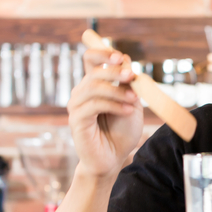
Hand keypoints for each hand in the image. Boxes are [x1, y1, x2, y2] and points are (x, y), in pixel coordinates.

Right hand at [67, 48, 143, 178]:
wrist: (113, 158)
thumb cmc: (121, 131)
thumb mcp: (131, 103)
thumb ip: (128, 84)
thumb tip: (126, 60)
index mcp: (94, 85)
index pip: (90, 59)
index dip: (103, 53)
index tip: (121, 57)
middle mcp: (81, 92)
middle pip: (94, 72)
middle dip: (115, 72)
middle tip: (132, 76)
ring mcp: (77, 106)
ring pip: (94, 87)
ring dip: (117, 91)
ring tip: (134, 100)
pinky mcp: (76, 120)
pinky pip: (94, 105)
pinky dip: (114, 105)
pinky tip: (128, 111)